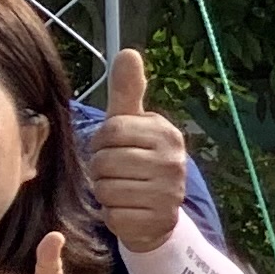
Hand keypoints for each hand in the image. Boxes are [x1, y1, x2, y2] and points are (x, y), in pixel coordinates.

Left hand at [86, 49, 189, 254]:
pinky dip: (112, 215)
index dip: (100, 142)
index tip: (112, 148)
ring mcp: (170, 193)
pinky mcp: (159, 221)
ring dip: (105, 192)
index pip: (110, 131)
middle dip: (100, 169)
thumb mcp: (130, 124)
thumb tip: (128, 51)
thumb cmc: (135, 159)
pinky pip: (113, 215)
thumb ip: (127, 91)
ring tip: (122, 190)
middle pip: (104, 161)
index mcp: (166, 134)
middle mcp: (174, 162)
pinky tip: (128, 210)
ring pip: (105, 188)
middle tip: (117, 173)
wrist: (156, 212)